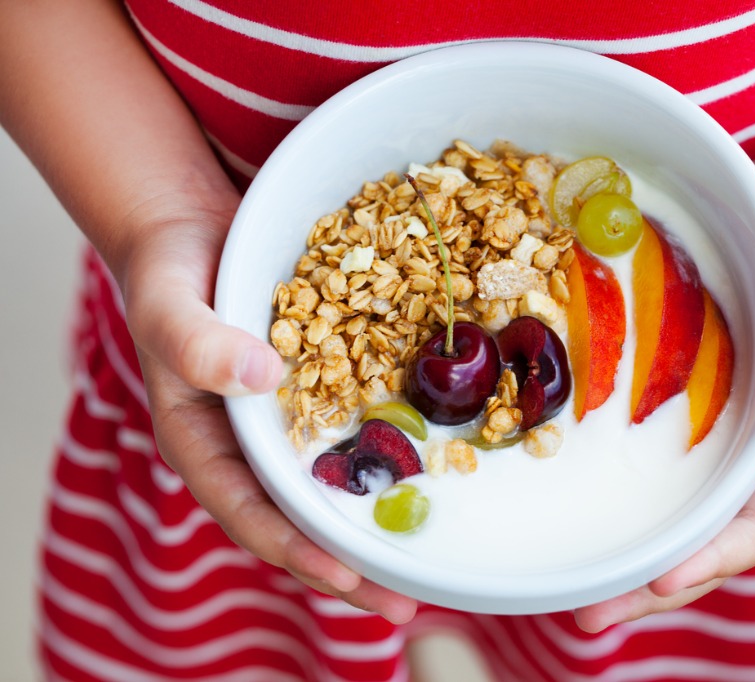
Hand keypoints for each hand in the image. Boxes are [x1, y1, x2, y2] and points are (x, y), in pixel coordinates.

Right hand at [118, 191, 418, 623]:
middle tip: (407, 601)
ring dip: (376, 523)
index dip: (296, 549)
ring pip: (332, 487)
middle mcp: (250, 447)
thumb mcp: (168, 303)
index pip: (249, 512)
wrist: (195, 233)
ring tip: (429, 559)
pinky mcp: (320, 394)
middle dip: (350, 564)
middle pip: (300, 519)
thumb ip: (197, 342)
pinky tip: (432, 473)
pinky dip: (386, 459)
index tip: (345, 576)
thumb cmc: (168, 275)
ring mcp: (288, 425)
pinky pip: (354, 434)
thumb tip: (261, 380)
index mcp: (205, 443)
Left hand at [573, 218, 754, 632]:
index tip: (665, 581)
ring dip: (631, 555)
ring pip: (676, 516)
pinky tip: (580, 511)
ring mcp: (721, 449)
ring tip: (574, 592)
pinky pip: (658, 468)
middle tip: (591, 616)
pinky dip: (626, 498)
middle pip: (706, 541)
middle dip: (653, 584)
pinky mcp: (690, 421)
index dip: (714, 558)